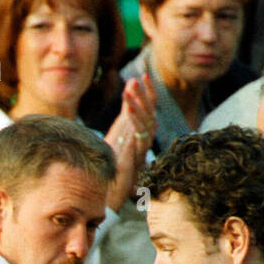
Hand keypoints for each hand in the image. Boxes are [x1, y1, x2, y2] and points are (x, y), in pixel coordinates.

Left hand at [104, 72, 156, 211]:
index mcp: (142, 129)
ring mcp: (144, 146)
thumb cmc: (115, 159)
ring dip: (138, 105)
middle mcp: (147, 136)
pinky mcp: (138, 155)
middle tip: (137, 78)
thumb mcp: (119, 131)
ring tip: (128, 91)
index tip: (142, 75)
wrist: (112, 188)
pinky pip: (140, 135)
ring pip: (147, 121)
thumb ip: (126, 111)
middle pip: (151, 111)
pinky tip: (128, 111)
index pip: (150, 106)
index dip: (148, 90)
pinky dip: (135, 122)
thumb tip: (129, 88)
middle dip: (144, 93)